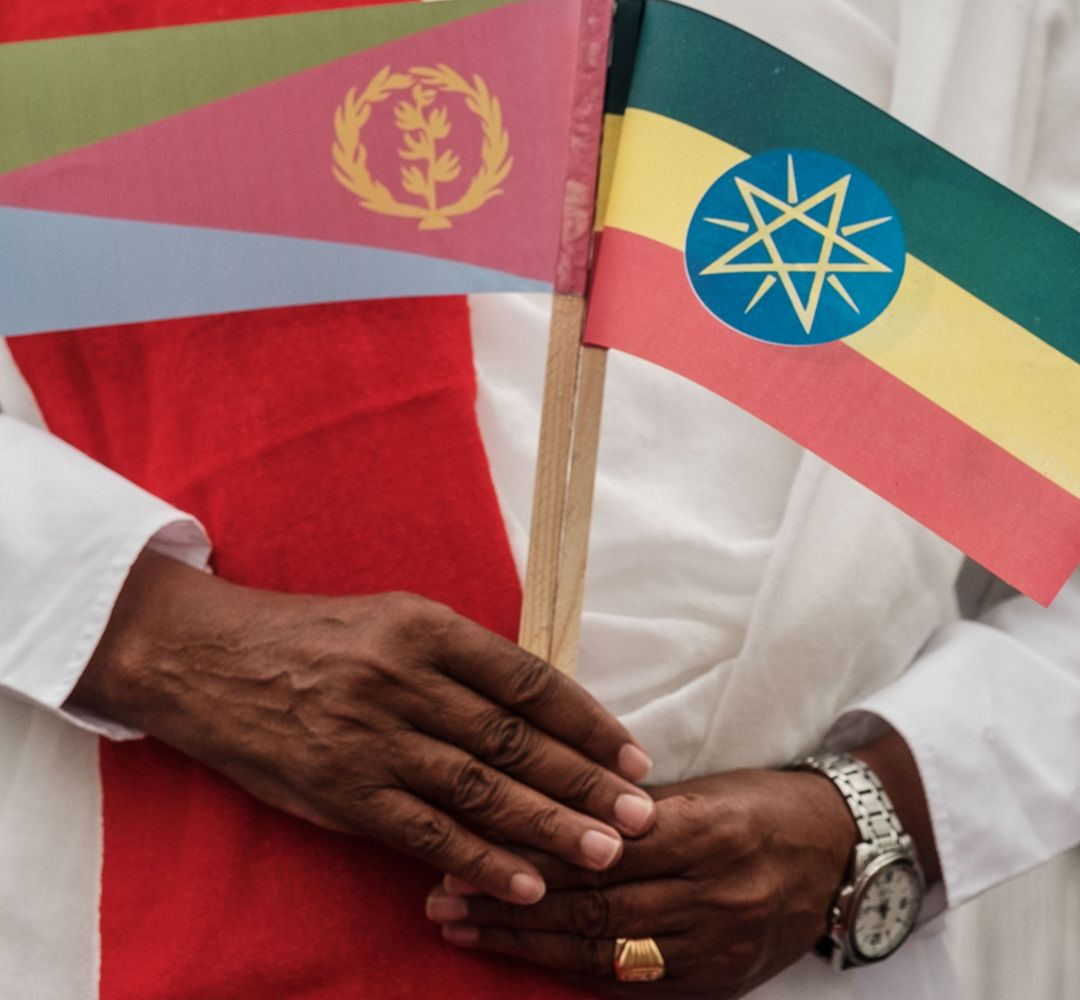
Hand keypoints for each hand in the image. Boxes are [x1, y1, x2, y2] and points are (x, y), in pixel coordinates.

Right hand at [71, 551, 656, 904]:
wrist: (211, 659)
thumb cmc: (313, 636)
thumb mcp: (391, 618)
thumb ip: (459, 658)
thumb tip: (537, 705)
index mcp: (426, 627)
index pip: (528, 680)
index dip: (587, 720)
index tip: (632, 753)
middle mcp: (405, 681)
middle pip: (515, 739)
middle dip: (585, 780)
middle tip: (642, 813)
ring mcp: (372, 738)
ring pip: (480, 788)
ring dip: (548, 825)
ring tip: (607, 851)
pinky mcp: (342, 791)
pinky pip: (424, 832)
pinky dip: (479, 860)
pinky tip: (526, 883)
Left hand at [427, 768, 855, 996]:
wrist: (841, 853)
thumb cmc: (762, 803)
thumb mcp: (704, 787)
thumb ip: (631, 809)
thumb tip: (545, 810)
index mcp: (709, 830)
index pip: (599, 847)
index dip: (528, 852)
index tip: (466, 848)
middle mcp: (714, 895)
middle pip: (591, 905)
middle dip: (508, 905)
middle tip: (442, 897)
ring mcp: (718, 947)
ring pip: (602, 951)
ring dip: (525, 944)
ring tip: (463, 929)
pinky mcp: (720, 983)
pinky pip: (633, 984)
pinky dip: (574, 971)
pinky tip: (525, 960)